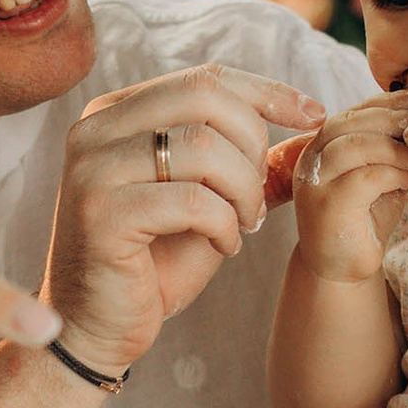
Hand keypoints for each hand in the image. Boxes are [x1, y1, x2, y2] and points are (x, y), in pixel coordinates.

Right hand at [43, 65, 327, 374]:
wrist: (97, 328)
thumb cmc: (153, 264)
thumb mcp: (211, 202)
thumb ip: (250, 163)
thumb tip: (313, 127)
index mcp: (116, 113)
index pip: (204, 78)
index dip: (267, 93)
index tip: (314, 114)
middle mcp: (95, 129)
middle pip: (204, 98)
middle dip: (253, 145)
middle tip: (256, 197)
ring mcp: (93, 169)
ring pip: (203, 147)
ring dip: (243, 190)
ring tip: (243, 224)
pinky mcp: (100, 214)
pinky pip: (191, 201)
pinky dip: (223, 224)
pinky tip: (223, 246)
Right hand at [291, 94, 407, 283]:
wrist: (340, 267)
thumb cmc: (362, 219)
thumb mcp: (379, 174)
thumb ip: (390, 149)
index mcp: (322, 145)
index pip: (354, 111)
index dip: (388, 103)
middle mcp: (311, 159)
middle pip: (350, 122)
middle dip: (393, 118)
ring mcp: (315, 182)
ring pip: (356, 146)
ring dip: (397, 148)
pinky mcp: (326, 206)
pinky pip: (365, 178)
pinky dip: (397, 174)